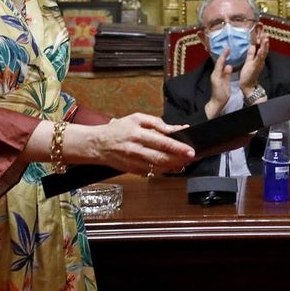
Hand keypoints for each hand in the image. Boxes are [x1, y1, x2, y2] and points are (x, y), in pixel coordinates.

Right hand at [64, 112, 194, 175]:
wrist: (98, 144)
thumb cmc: (119, 129)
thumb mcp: (137, 118)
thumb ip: (157, 123)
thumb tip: (174, 129)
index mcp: (138, 134)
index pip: (162, 142)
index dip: (178, 147)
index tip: (190, 150)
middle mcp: (136, 150)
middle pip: (161, 158)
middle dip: (179, 159)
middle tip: (191, 157)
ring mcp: (134, 162)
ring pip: (157, 168)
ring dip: (173, 166)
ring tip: (184, 162)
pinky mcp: (132, 170)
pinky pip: (151, 172)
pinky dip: (163, 171)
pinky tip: (172, 167)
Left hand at [206, 52, 231, 118]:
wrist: (218, 102)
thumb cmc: (219, 94)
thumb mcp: (223, 84)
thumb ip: (225, 75)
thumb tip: (229, 65)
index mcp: (216, 74)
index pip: (220, 62)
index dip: (224, 55)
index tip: (228, 48)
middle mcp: (217, 73)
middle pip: (220, 62)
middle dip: (224, 55)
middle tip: (228, 48)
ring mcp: (219, 76)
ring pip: (222, 65)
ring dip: (225, 58)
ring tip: (229, 52)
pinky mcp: (222, 79)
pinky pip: (224, 69)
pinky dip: (226, 64)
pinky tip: (229, 62)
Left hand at [237, 26, 268, 93]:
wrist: (248, 86)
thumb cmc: (248, 74)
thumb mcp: (249, 61)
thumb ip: (251, 53)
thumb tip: (252, 45)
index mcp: (258, 58)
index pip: (262, 47)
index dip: (263, 40)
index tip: (263, 32)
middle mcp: (260, 60)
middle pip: (264, 49)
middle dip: (265, 41)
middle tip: (266, 33)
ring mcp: (259, 64)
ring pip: (263, 53)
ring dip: (264, 46)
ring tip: (266, 38)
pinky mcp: (255, 67)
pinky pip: (258, 59)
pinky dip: (260, 54)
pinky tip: (261, 49)